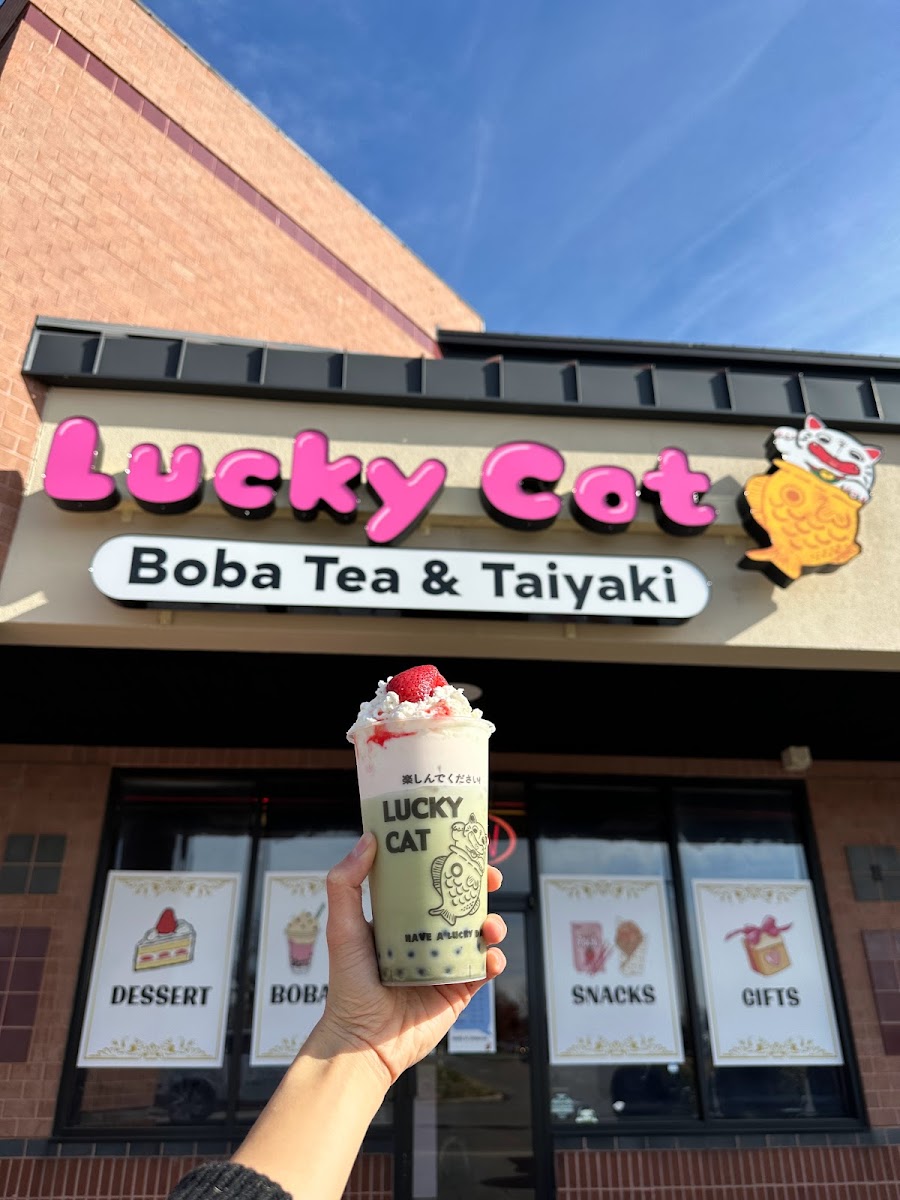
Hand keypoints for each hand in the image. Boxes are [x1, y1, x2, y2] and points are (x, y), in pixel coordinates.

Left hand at [316, 831, 506, 1086]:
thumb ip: (347, 883)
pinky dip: (495, 960)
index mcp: (401, 919)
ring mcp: (445, 963)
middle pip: (462, 903)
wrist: (363, 1041)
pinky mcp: (459, 990)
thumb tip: (368, 839)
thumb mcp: (343, 927)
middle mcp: (426, 938)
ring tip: (489, 926)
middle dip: (481, 887)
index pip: (430, 882)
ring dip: (493, 923)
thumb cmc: (349, 985)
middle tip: (490, 877)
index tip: (463, 846)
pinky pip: (485, 970)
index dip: (450, 863)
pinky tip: (490, 958)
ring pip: (480, 934)